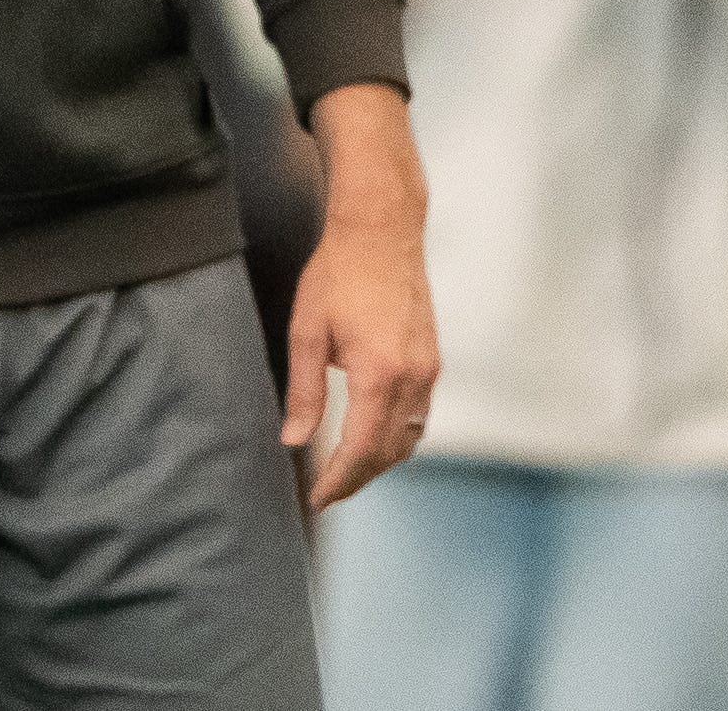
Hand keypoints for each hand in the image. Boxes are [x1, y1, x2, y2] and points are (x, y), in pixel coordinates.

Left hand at [285, 85, 437, 511]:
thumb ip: (304, 393)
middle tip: (328, 493)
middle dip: (359, 478)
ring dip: (381, 460)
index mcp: (379, 374)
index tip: (317, 499)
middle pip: (390, 451)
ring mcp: (429, 367)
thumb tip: (294, 442)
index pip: (361, 449)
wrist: (382, 227)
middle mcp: (413, 376)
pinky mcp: (432, 356)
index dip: (338, 481)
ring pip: (411, 436)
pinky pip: (419, 413)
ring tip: (347, 471)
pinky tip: (372, 433)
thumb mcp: (308, 333)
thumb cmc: (338, 273)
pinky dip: (397, 435)